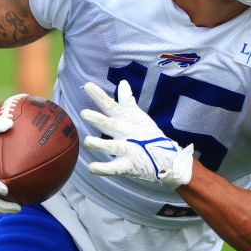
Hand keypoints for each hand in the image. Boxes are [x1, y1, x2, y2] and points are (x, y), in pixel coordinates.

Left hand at [79, 81, 195, 188]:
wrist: (167, 158)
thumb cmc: (148, 135)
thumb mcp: (138, 116)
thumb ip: (127, 101)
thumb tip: (123, 82)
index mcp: (127, 120)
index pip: (111, 106)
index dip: (99, 96)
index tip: (87, 86)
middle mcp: (127, 133)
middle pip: (110, 125)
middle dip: (98, 119)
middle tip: (84, 113)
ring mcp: (128, 150)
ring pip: (112, 147)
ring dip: (100, 144)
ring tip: (88, 141)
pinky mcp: (129, 166)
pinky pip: (115, 168)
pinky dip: (103, 169)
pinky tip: (91, 168)